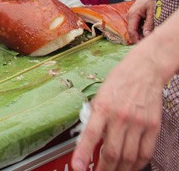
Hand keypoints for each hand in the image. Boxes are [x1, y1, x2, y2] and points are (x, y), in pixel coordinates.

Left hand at [71, 41, 162, 170]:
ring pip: (129, 157)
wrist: (145, 69)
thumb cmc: (119, 80)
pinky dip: (137, 164)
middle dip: (103, 169)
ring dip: (119, 170)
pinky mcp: (153, 126)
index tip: (77, 167)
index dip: (83, 154)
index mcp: (103, 107)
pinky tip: (130, 166)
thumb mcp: (99, 95)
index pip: (90, 135)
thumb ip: (94, 117)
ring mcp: (138, 123)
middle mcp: (120, 116)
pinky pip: (145, 152)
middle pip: (111, 152)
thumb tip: (87, 139)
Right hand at [127, 0, 155, 41]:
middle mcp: (130, 14)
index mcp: (132, 15)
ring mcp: (133, 13)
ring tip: (148, 37)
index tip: (142, 46)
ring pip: (135, 26)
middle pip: (132, 30)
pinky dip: (141, 27)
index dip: (136, 40)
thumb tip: (146, 36)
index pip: (132, 31)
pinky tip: (148, 29)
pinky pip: (137, 23)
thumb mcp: (153, 12)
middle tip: (146, 43)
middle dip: (138, 37)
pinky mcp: (137, 12)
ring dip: (140, 32)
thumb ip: (149, 24)